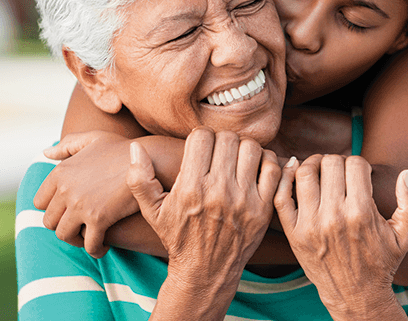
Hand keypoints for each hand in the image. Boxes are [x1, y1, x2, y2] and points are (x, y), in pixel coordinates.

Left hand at [34, 131, 136, 257]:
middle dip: (63, 227)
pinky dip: (95, 249)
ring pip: (65, 235)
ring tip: (89, 239)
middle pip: (49, 222)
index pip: (39, 202)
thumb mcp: (94, 138)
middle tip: (78, 228)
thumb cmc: (124, 149)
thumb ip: (68, 145)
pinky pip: (89, 244)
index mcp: (60, 172)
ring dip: (76, 241)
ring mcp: (80, 206)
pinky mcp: (99, 219)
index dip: (52, 210)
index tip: (65, 213)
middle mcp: (65, 190)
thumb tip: (46, 153)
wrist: (150, 160)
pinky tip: (103, 247)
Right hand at [127, 128, 280, 276]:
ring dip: (244, 147)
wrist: (206, 270)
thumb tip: (135, 147)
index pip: (201, 137)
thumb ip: (139, 179)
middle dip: (222, 140)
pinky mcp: (263, 208)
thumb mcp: (152, 211)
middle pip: (228, 139)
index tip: (200, 147)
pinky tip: (256, 166)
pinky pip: (273, 169)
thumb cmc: (178, 236)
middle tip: (220, 151)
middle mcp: (219, 192)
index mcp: (191, 188)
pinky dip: (267, 160)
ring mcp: (244, 200)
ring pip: (251, 148)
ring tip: (237, 157)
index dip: (200, 137)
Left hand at [274, 154, 407, 319]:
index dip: (361, 164)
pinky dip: (286, 179)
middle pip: (330, 163)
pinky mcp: (294, 232)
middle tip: (342, 171)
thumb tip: (406, 174)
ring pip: (305, 173)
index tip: (362, 174)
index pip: (355, 164)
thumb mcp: (405, 235)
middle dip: (338, 161)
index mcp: (362, 213)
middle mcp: (334, 217)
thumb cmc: (382, 262)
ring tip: (322, 170)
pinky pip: (282, 196)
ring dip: (313, 164)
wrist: (356, 295)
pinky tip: (297, 175)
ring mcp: (310, 224)